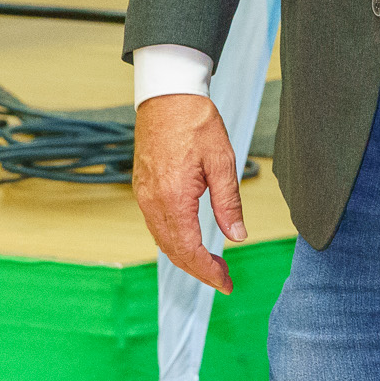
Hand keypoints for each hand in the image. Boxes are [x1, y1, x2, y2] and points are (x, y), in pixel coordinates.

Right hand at [134, 93, 246, 292]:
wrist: (167, 96)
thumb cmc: (197, 122)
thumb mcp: (222, 161)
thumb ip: (228, 202)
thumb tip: (237, 237)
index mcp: (173, 198)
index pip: (189, 250)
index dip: (208, 272)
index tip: (227, 284)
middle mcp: (152, 202)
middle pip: (173, 251)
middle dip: (198, 270)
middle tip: (224, 279)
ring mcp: (144, 195)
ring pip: (163, 240)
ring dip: (186, 257)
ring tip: (212, 264)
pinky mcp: (142, 188)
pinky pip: (156, 225)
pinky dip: (174, 240)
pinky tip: (191, 240)